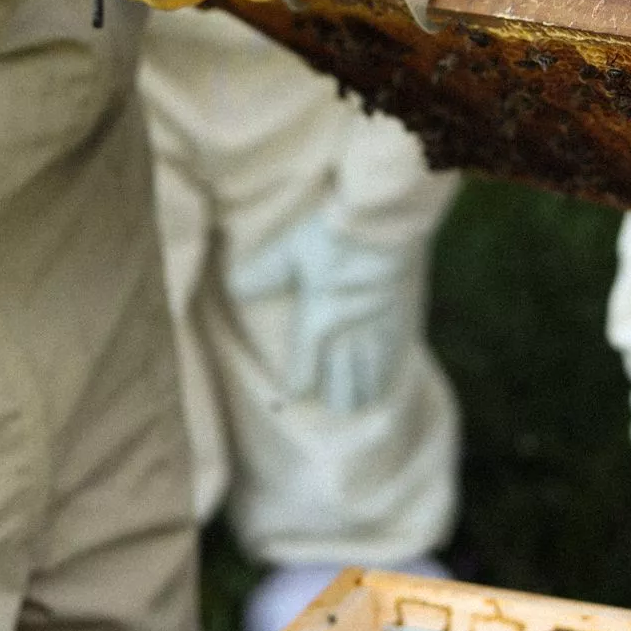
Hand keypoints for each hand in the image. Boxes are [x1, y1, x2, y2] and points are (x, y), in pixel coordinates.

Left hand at [228, 207, 422, 415]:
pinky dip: (385, 371)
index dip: (298, 383)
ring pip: (367, 373)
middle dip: (336, 396)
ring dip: (361, 389)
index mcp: (316, 320)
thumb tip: (235, 287)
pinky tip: (385, 378)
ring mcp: (373, 328)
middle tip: (335, 407)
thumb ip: (264, 272)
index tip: (295, 393)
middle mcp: (344, 333)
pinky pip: (390, 354)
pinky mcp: (396, 317)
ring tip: (359, 404)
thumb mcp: (291, 250)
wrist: (381, 224)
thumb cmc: (332, 235)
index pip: (305, 367)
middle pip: (340, 380)